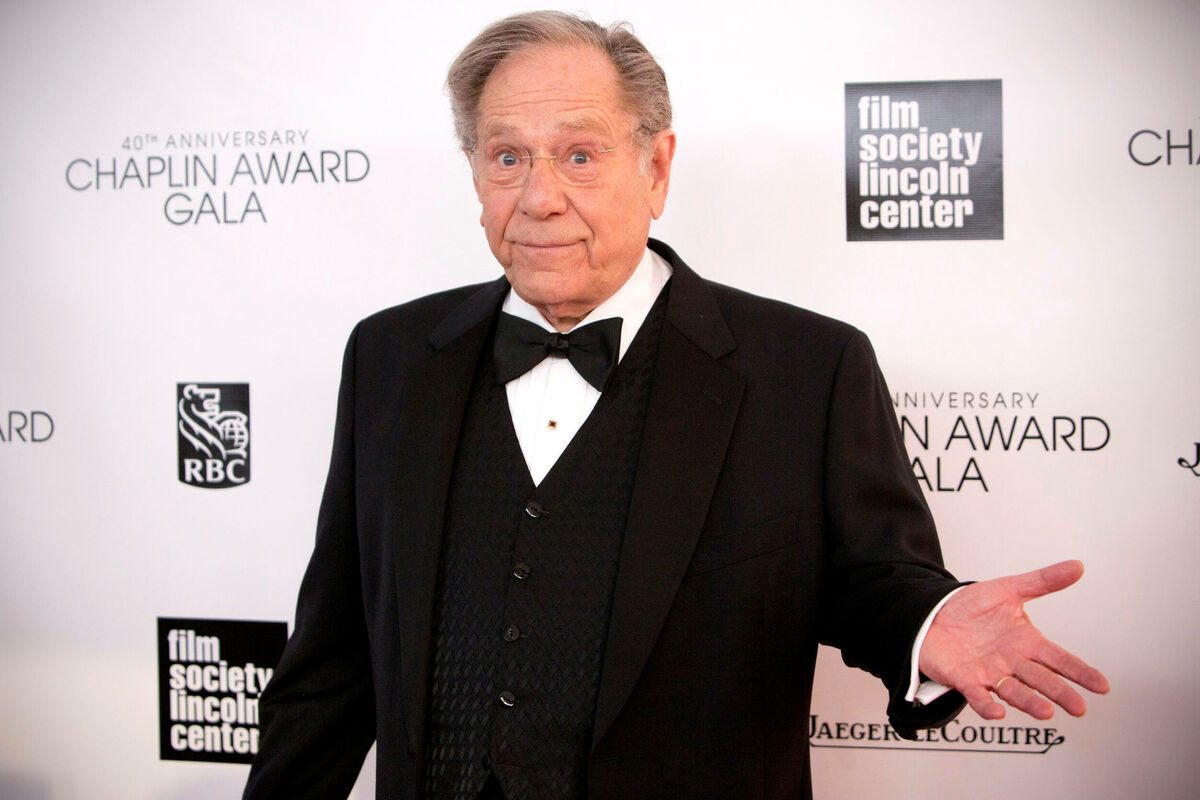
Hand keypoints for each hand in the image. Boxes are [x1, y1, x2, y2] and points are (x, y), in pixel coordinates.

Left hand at [918, 560, 1109, 720]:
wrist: (931, 614)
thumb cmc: (971, 607)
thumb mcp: (1008, 589)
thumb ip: (1043, 581)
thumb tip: (1077, 566)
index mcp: (1026, 642)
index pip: (1059, 659)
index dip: (1079, 671)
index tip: (1102, 686)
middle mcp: (1012, 662)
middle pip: (1041, 680)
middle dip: (1060, 693)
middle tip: (1079, 708)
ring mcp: (990, 673)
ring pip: (1014, 692)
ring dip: (1029, 703)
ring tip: (1046, 712)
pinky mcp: (965, 680)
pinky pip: (978, 696)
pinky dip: (987, 706)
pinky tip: (998, 712)